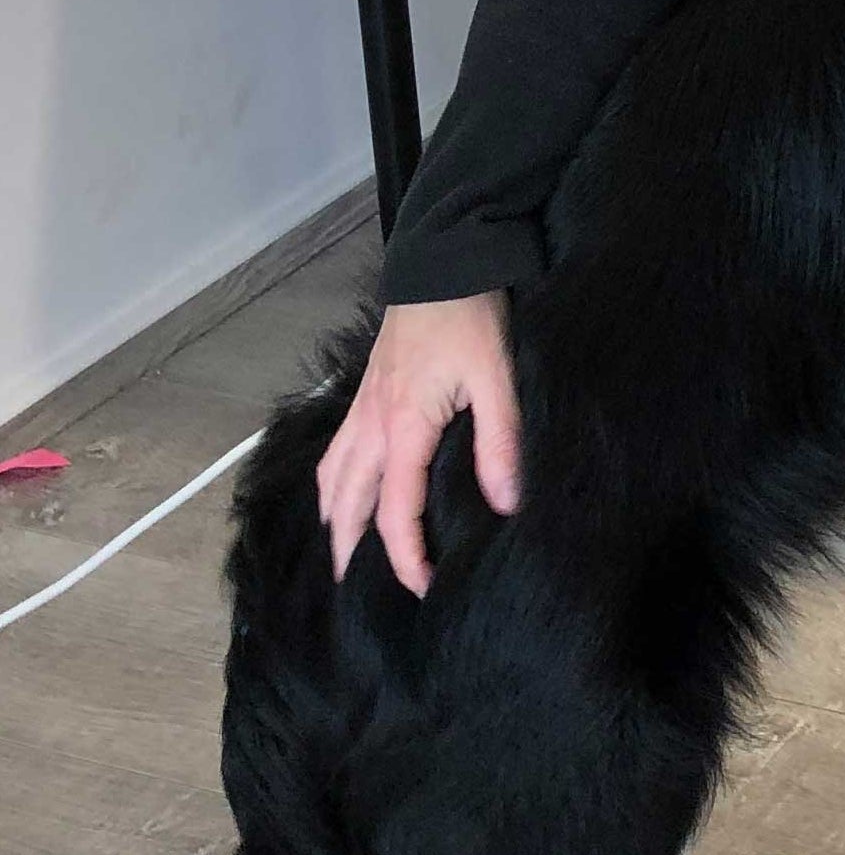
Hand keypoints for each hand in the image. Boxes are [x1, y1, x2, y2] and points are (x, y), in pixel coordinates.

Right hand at [316, 292, 520, 599]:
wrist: (443, 260)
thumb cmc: (472, 316)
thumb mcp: (497, 379)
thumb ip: (499, 443)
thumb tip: (504, 504)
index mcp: (402, 428)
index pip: (395, 512)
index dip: (406, 558)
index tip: (424, 589)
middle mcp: (370, 424)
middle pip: (345, 504)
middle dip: (349, 552)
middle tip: (356, 593)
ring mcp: (361, 407)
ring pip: (330, 479)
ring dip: (334, 521)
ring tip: (344, 554)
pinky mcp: (365, 392)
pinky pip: (334, 452)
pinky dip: (332, 485)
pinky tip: (344, 494)